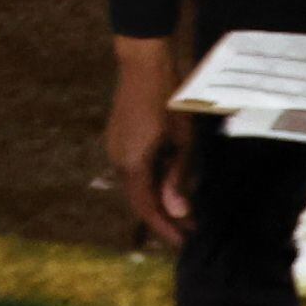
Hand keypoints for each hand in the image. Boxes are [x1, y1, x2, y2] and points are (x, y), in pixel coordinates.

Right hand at [105, 38, 194, 248]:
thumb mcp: (183, 140)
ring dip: (159, 201)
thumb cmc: (169, 98)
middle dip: (164, 219)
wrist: (144, 63)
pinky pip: (135, 171)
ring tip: (184, 213)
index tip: (184, 243)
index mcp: (133, 163)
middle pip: (140, 201)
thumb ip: (178, 176)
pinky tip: (170, 186)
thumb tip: (177, 211)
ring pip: (137, 186)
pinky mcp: (120, 139)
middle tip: (190, 232)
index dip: (166, 228)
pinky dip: (152, 184)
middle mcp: (118, 160)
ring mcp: (116, 149)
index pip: (148, 208)